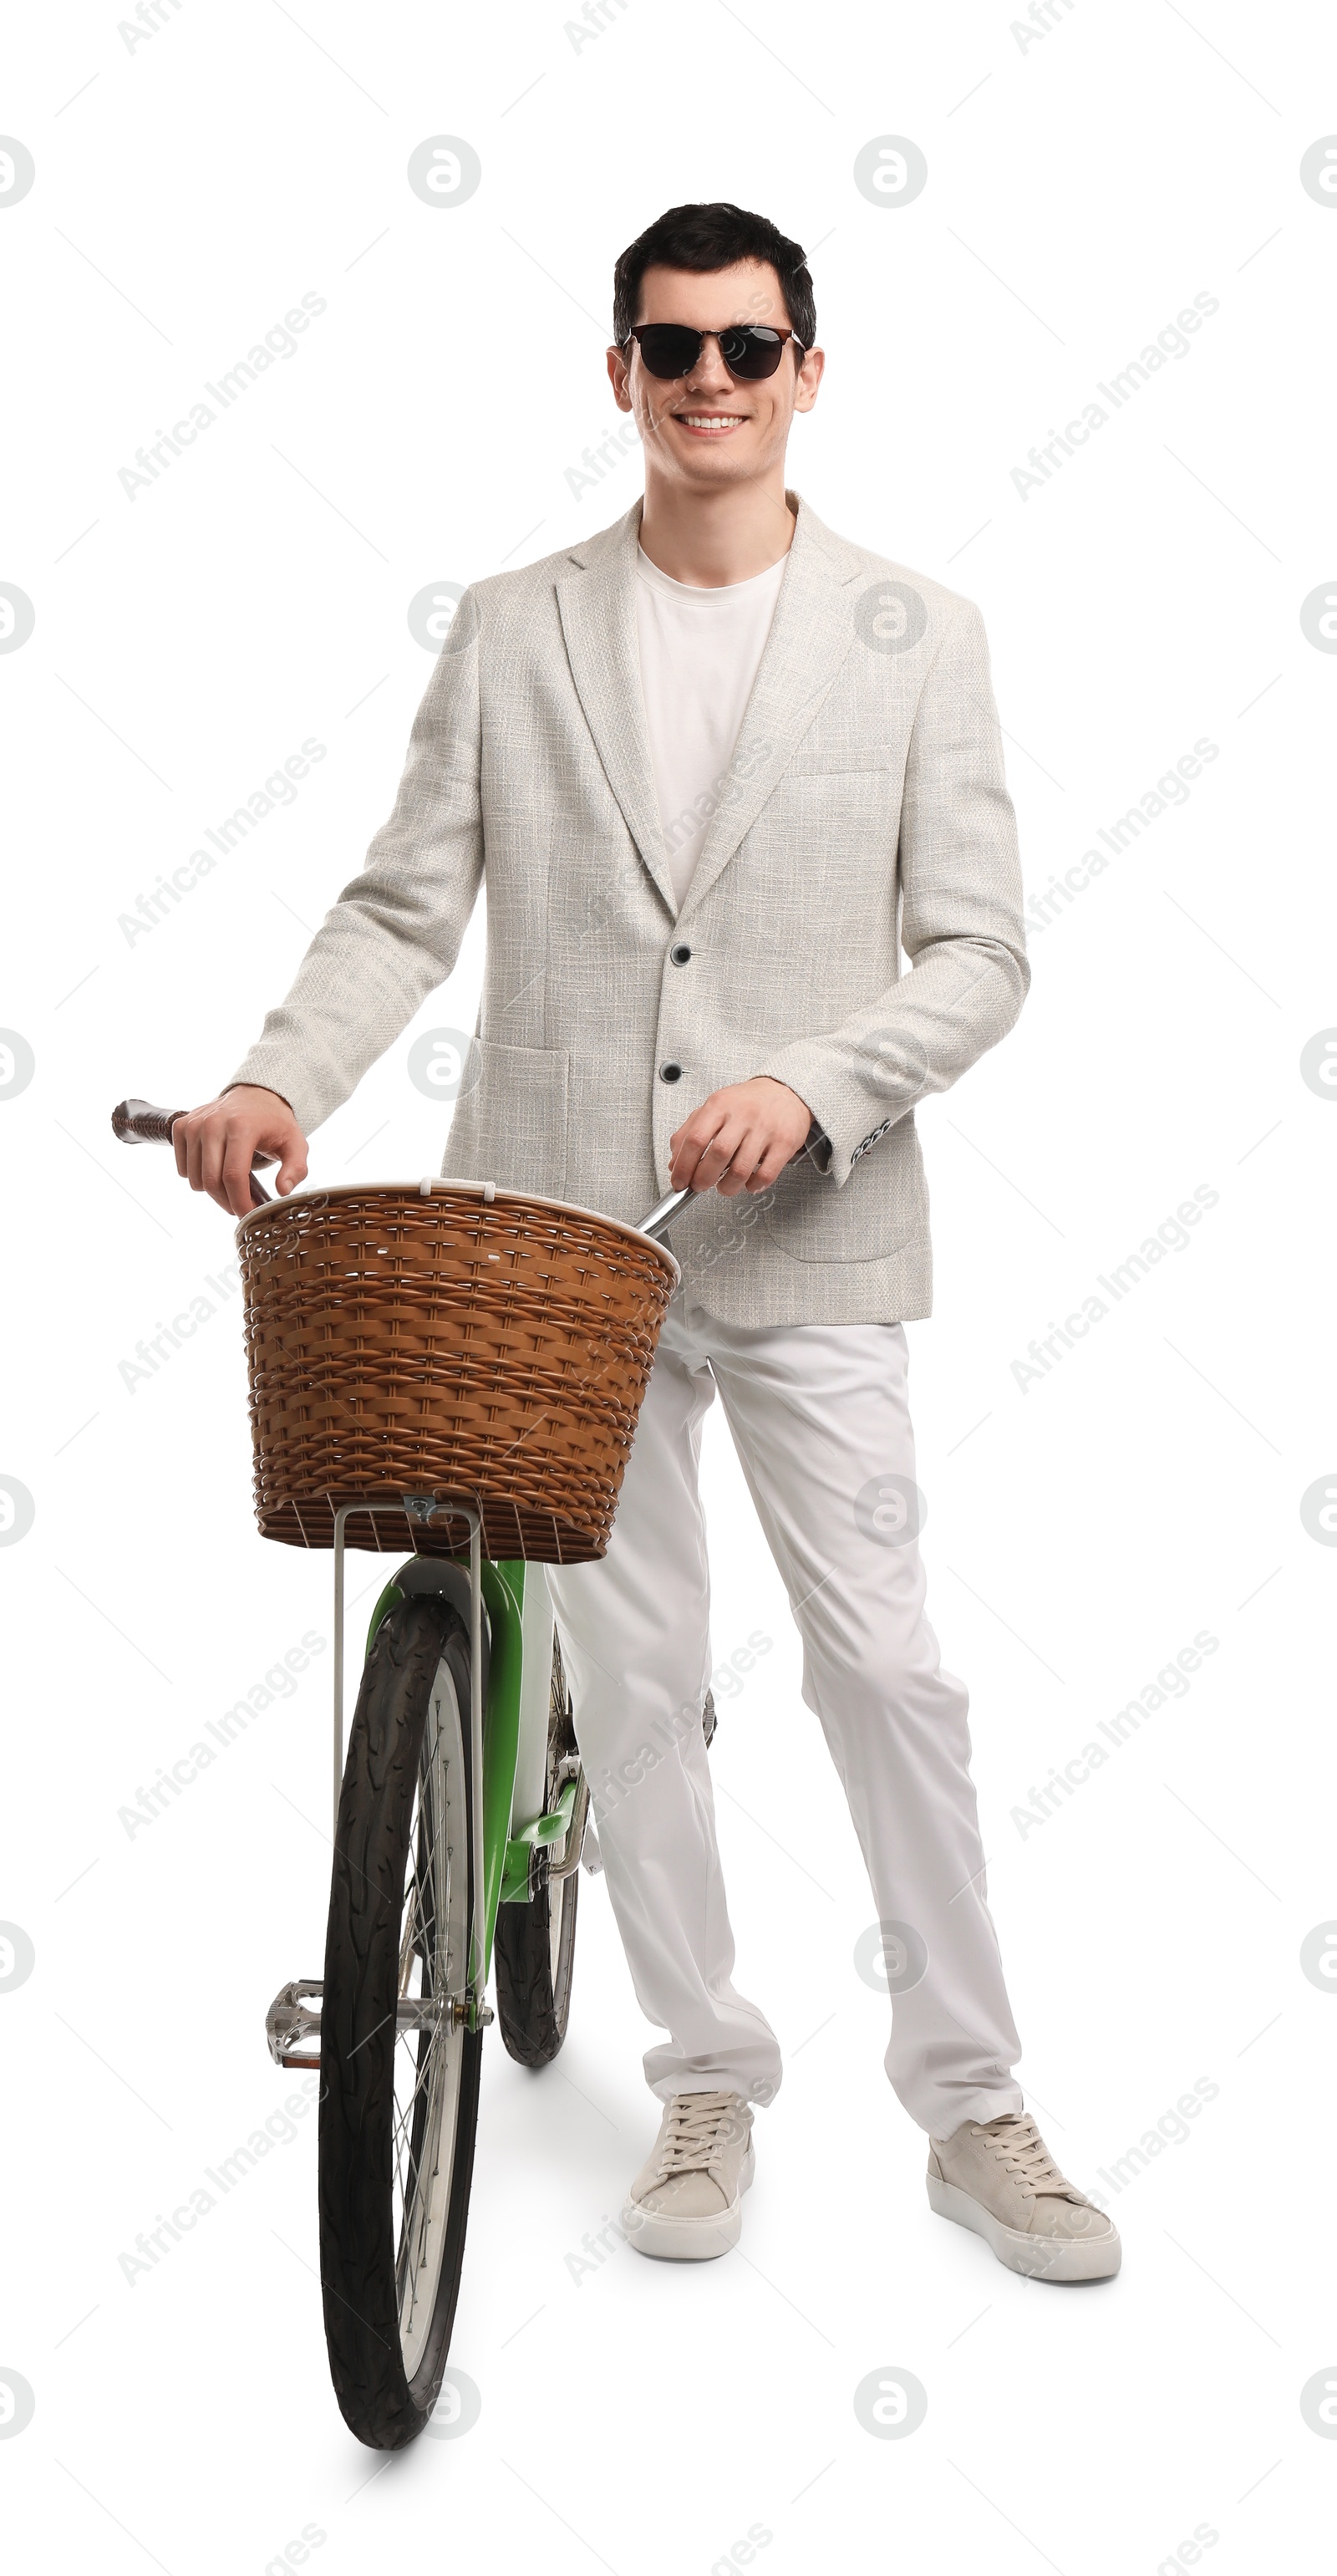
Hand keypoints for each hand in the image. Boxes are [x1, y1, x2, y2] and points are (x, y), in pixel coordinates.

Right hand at [172, 1085, 308, 1217]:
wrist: (254, 1095)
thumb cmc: (274, 1123)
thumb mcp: (296, 1144)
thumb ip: (295, 1169)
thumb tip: (282, 1192)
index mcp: (242, 1127)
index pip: (233, 1176)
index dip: (240, 1203)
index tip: (248, 1215)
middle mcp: (213, 1123)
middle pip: (211, 1181)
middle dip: (227, 1202)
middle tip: (241, 1205)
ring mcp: (194, 1124)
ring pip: (195, 1179)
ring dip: (213, 1191)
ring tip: (232, 1184)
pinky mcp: (181, 1126)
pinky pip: (183, 1169)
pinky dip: (198, 1176)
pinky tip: (216, 1167)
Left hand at [669, 1077, 812, 1198]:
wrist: (784, 1091)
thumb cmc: (746, 1103)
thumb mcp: (713, 1108)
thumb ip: (689, 1132)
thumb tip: (674, 1164)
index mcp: (720, 1105)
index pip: (695, 1139)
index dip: (683, 1166)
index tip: (680, 1181)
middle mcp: (743, 1115)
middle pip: (718, 1154)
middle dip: (703, 1179)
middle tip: (700, 1186)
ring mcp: (765, 1129)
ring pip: (741, 1169)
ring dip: (727, 1187)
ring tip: (724, 1187)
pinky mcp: (784, 1143)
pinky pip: (766, 1174)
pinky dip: (753, 1186)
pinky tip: (748, 1184)